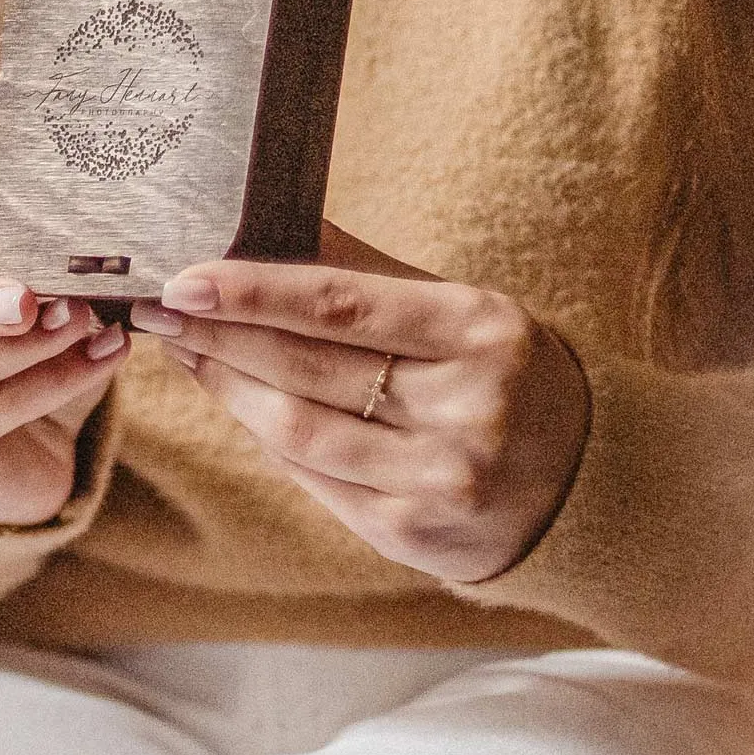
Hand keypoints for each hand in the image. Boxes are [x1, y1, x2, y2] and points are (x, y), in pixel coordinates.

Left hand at [129, 224, 589, 582]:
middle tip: (158, 307)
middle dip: (219, 337)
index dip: (253, 292)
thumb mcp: (459, 307)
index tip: (184, 277)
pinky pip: (315, 481)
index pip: (341, 306)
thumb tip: (260, 217)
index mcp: (478, 332)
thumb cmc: (503, 371)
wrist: (594, 485)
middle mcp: (466, 411)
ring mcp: (441, 483)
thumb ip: (365, 270)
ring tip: (183, 349)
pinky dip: (266, 438)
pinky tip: (235, 402)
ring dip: (227, 388)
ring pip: (298, 432)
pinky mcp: (415, 537)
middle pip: (307, 369)